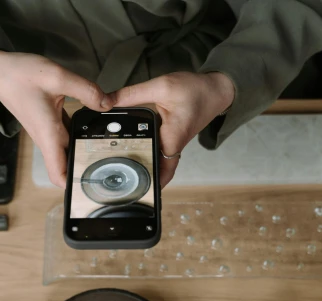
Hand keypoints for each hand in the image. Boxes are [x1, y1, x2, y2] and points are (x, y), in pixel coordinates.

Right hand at [0, 49, 114, 186]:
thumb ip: (86, 90)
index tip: (92, 186)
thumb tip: (107, 104)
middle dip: (88, 167)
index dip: (73, 186)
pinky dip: (80, 132)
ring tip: (110, 146)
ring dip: (85, 149)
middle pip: (69, 164)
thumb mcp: (56, 77)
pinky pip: (67, 133)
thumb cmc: (19, 75)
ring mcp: (47, 131)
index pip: (59, 175)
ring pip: (69, 148)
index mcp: (48, 135)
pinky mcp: (48, 121)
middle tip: (113, 163)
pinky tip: (95, 124)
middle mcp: (47, 138)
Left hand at [112, 72, 234, 186]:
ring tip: (117, 169)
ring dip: (141, 166)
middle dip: (138, 177)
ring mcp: (173, 145)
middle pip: (155, 171)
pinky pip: (158, 153)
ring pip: (156, 163)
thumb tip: (105, 103)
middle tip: (116, 181)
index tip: (131, 192)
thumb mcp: (161, 87)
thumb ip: (131, 95)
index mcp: (171, 140)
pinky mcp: (172, 139)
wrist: (216, 90)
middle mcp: (173, 147)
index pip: (158, 171)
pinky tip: (131, 150)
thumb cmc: (195, 90)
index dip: (145, 184)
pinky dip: (146, 153)